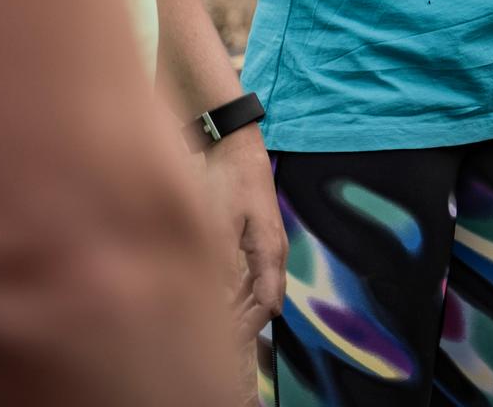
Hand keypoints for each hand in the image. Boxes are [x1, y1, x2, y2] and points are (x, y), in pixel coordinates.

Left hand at [203, 128, 286, 340]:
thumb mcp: (219, 224)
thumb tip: (218, 299)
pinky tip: (224, 302)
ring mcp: (269, 245)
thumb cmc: (229, 183)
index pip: (266, 302)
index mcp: (270, 251)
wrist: (238, 150)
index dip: (249, 327)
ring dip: (243, 310)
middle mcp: (275, 252)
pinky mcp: (259, 238)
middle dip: (246, 323)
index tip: (229, 343)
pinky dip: (241, 293)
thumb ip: (221, 264)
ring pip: (260, 289)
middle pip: (266, 300)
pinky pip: (255, 275)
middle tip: (221, 342)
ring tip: (221, 329)